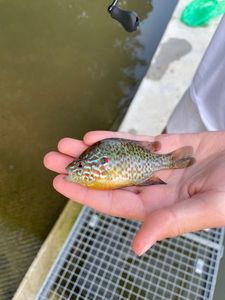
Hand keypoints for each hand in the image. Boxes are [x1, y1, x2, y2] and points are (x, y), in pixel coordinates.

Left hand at [44, 130, 224, 255]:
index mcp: (160, 207)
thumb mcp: (208, 208)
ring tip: (65, 145)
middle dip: (80, 169)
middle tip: (52, 159)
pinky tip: (94, 136)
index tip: (60, 183)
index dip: (86, 192)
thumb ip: (172, 222)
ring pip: (119, 158)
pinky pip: (136, 141)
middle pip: (110, 178)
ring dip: (92, 152)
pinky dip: (116, 138)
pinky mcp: (168, 146)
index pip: (115, 201)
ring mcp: (159, 165)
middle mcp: (155, 187)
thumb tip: (138, 245)